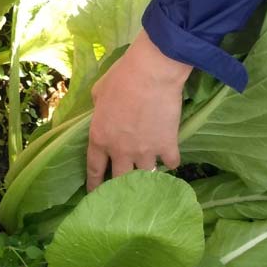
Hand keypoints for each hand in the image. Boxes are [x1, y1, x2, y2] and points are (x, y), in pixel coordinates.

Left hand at [86, 29, 192, 190]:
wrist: (152, 72)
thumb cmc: (122, 77)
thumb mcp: (98, 92)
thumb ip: (98, 108)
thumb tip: (101, 110)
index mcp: (100, 138)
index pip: (94, 169)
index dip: (94, 184)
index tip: (95, 194)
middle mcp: (121, 150)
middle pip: (119, 180)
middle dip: (120, 187)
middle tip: (123, 190)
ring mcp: (145, 151)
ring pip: (146, 175)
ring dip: (147, 174)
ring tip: (150, 175)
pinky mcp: (167, 146)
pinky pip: (171, 163)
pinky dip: (171, 162)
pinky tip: (170, 160)